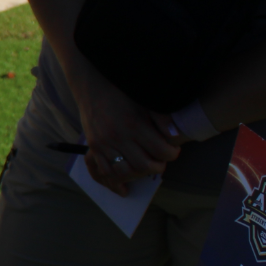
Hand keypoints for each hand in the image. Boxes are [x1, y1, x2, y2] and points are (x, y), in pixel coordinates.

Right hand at [65, 59, 180, 194]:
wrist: (92, 85)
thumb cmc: (121, 91)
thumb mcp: (144, 99)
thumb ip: (161, 118)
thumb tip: (174, 136)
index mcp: (134, 124)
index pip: (160, 150)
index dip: (171, 154)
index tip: (173, 151)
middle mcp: (118, 136)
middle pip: (144, 165)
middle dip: (157, 167)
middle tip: (161, 162)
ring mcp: (104, 143)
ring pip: (124, 171)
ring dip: (138, 174)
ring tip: (145, 167)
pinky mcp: (93, 146)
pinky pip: (105, 170)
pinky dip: (116, 177)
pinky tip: (125, 180)